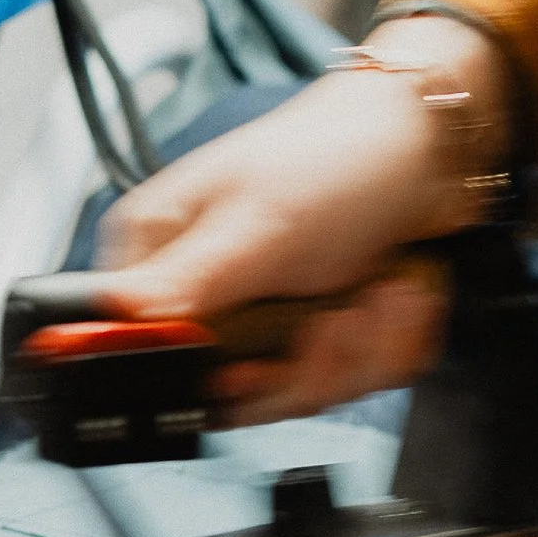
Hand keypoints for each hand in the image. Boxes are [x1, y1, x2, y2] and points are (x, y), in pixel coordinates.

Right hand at [89, 16, 510, 424]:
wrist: (428, 140)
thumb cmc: (334, 156)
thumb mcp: (254, 226)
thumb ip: (182, 286)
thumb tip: (109, 324)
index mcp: (162, 259)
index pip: (146, 360)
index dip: (207, 380)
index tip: (253, 370)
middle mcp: (209, 293)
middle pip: (235, 396)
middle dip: (306, 369)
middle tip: (338, 315)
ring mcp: (268, 316)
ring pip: (301, 393)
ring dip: (360, 350)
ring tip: (378, 289)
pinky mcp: (322, 330)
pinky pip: (351, 378)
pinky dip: (389, 342)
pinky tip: (396, 290)